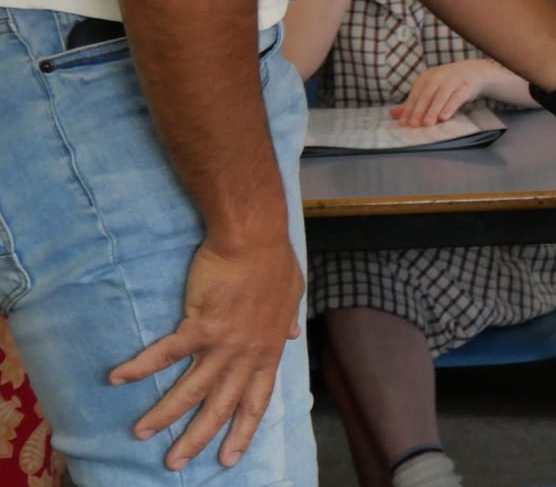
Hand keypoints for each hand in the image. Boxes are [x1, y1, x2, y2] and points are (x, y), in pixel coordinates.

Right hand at [110, 231, 303, 469]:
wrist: (254, 238)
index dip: (242, 430)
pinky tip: (117, 378)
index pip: (256, 400)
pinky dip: (139, 367)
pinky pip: (165, 354)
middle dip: (197, 438)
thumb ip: (286, 322)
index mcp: (267, 350)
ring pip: (190, 390)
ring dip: (163, 414)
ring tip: (140, 433)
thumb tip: (292, 337)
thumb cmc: (274, 262)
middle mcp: (245, 354)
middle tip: (175, 463)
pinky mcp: (199, 325)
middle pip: (219, 406)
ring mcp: (222, 342)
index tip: (228, 457)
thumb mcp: (292, 295)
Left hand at [392, 59, 500, 127]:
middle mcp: (438, 76)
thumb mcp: (430, 90)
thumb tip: (392, 114)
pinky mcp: (466, 86)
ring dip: (433, 110)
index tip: (404, 124)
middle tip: (414, 125)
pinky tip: (444, 117)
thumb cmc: (448, 84)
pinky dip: (450, 107)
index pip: (415, 95)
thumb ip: (413, 103)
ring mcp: (453, 80)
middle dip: (419, 111)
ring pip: (441, 96)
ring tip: (427, 124)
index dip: (409, 109)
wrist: (474, 71)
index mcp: (426, 77)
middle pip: (426, 95)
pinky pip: (456, 97)